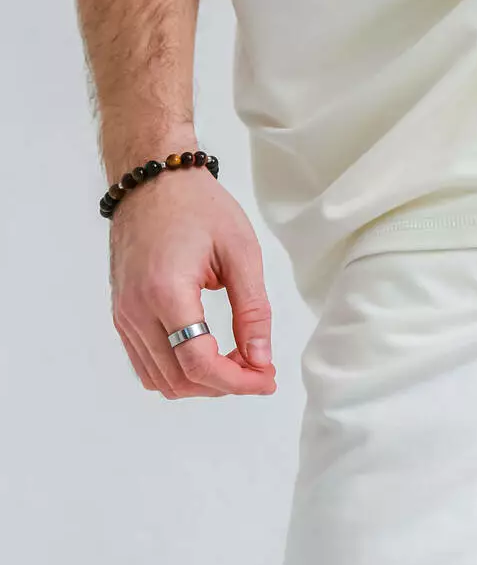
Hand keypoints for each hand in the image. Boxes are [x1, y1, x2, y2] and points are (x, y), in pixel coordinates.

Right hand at [109, 165, 275, 398]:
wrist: (151, 180)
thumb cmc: (197, 206)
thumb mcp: (241, 253)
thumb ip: (253, 310)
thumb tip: (260, 358)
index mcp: (166, 292)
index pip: (199, 364)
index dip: (238, 382)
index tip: (267, 378)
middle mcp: (136, 310)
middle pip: (180, 380)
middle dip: (225, 384)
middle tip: (259, 367)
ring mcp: (123, 314)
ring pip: (160, 380)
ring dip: (202, 382)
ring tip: (237, 361)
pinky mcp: (122, 314)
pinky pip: (146, 363)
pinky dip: (179, 371)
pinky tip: (209, 354)